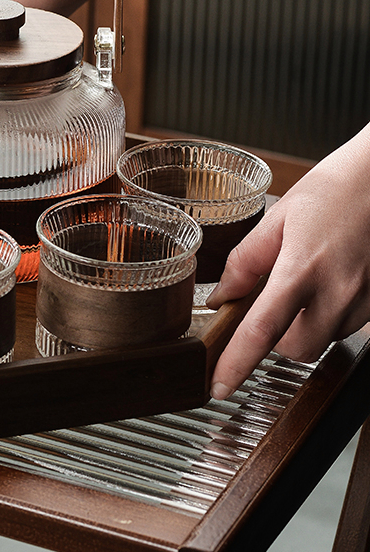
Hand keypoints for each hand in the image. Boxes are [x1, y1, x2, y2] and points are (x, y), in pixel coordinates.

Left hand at [207, 122, 369, 399]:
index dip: (237, 363)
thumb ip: (246, 260)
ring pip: (324, 339)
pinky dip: (330, 314)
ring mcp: (365, 300)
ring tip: (304, 282)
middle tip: (269, 306)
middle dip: (276, 338)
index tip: (219, 386)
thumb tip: (222, 296)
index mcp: (302, 268)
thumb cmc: (335, 189)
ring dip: (305, 325)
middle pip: (296, 348)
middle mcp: (338, 291)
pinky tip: (328, 281)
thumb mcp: (278, 217)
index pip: (262, 329)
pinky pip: (347, 324)